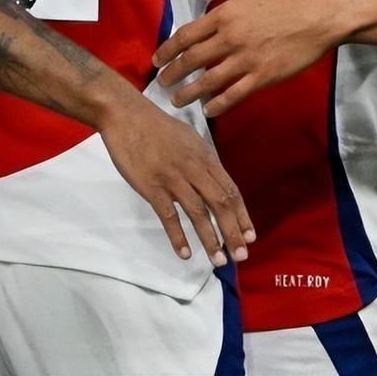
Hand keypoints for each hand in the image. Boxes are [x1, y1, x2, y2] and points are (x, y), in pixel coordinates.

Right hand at [97, 97, 254, 266]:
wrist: (126, 115)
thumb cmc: (157, 127)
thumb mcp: (188, 138)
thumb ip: (202, 162)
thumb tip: (214, 185)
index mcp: (204, 156)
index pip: (230, 189)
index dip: (242, 215)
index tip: (250, 236)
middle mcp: (193, 167)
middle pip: (220, 203)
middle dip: (233, 232)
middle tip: (241, 256)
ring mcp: (173, 177)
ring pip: (198, 213)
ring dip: (210, 239)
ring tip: (218, 261)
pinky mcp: (151, 185)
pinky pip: (168, 215)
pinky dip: (178, 236)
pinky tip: (185, 253)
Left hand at [151, 0, 339, 115]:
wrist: (322, 13)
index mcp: (224, 14)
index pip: (186, 35)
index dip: (167, 49)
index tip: (156, 59)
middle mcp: (231, 38)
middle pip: (192, 61)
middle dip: (172, 73)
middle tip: (160, 83)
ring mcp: (247, 60)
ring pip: (209, 81)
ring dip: (188, 93)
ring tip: (176, 100)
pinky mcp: (264, 76)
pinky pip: (235, 94)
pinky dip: (218, 104)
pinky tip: (208, 110)